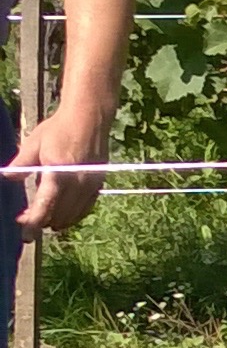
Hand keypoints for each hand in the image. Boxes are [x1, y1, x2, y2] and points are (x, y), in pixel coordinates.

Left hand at [5, 104, 111, 234]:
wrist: (90, 117)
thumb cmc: (59, 128)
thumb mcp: (35, 143)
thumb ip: (21, 164)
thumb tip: (6, 177)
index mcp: (58, 174)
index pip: (44, 208)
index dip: (32, 223)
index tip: (23, 231)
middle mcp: (76, 184)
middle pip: (58, 217)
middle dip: (41, 222)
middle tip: (27, 218)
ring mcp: (89, 186)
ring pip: (71, 216)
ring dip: (56, 220)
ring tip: (43, 216)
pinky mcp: (97, 185)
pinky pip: (84, 210)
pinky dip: (71, 216)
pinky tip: (61, 213)